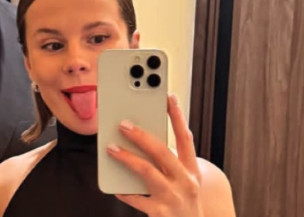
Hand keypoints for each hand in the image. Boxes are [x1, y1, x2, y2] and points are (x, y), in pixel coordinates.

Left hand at [107, 94, 202, 216]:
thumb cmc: (184, 202)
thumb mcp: (185, 181)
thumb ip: (170, 161)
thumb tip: (144, 138)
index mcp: (192, 170)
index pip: (185, 138)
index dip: (177, 117)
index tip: (168, 97)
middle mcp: (186, 182)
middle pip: (162, 152)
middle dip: (142, 136)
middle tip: (123, 124)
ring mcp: (173, 198)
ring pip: (147, 172)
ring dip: (127, 158)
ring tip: (111, 148)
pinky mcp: (160, 213)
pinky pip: (137, 198)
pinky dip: (125, 190)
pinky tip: (115, 185)